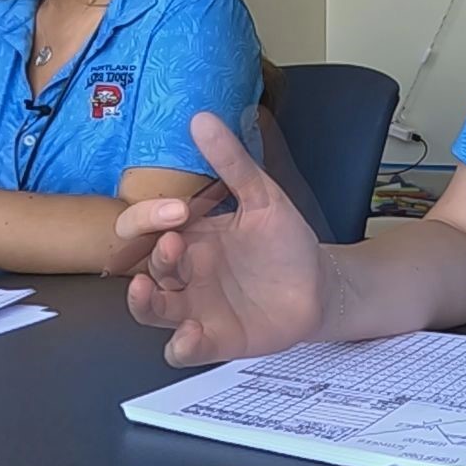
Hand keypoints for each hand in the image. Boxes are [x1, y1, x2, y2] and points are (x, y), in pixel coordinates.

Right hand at [118, 112, 327, 366]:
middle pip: (143, 266)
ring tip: (147, 290)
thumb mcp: (262, 197)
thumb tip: (201, 118)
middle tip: (174, 242)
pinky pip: (183, 348)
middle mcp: (184, 273)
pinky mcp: (215, 339)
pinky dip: (181, 345)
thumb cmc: (285, 242)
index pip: (144, 225)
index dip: (147, 217)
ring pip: (151, 309)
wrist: (321, 283)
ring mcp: (195, 307)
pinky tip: (189, 336)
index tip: (178, 210)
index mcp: (189, 236)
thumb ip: (233, 163)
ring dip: (143, 302)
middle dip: (151, 254)